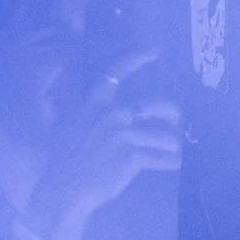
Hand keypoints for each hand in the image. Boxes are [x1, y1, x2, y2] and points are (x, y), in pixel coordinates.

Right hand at [30, 51, 182, 238]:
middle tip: (176, 121)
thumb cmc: (64, 159)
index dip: (138, 57)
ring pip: (165, 136)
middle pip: (157, 105)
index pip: (117, 70)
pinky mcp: (132, 157)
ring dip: (173, 144)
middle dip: (172, 113)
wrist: (64, 188)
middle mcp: (112, 113)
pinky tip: (173, 164)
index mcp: (94, 101)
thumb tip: (89, 93)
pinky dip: (171, 162)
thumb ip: (85, 108)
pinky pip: (164, 158)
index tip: (156, 50)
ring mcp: (123, 134)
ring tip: (174, 150)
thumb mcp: (67, 123)